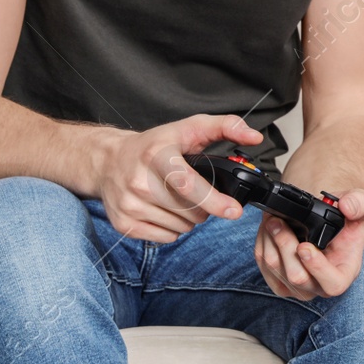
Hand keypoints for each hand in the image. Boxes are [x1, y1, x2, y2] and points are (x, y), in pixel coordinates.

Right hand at [94, 114, 262, 241]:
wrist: (108, 161)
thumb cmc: (156, 144)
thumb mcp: (190, 127)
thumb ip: (226, 127)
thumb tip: (255, 137)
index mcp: (157, 155)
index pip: (188, 183)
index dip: (214, 200)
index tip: (234, 211)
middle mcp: (139, 181)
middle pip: (190, 210)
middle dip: (206, 206)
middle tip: (199, 192)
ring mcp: (129, 204)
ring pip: (181, 226)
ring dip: (191, 218)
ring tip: (181, 199)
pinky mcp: (123, 223)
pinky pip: (166, 237)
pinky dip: (174, 228)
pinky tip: (167, 210)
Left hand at [254, 189, 363, 299]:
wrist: (327, 223)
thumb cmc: (345, 218)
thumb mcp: (361, 204)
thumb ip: (359, 204)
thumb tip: (347, 207)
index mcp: (344, 274)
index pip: (332, 284)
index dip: (317, 267)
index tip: (304, 247)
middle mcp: (320, 286)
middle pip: (296, 276)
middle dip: (284, 245)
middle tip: (277, 220)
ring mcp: (297, 288)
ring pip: (275, 269)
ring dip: (269, 241)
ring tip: (271, 219)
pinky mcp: (278, 282)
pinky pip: (263, 267)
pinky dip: (262, 245)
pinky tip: (266, 229)